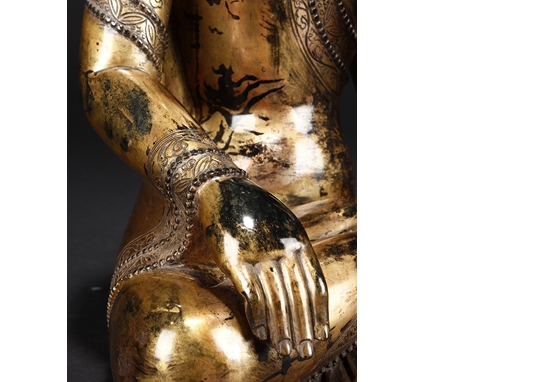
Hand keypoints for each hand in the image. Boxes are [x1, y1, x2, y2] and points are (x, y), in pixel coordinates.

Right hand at [197, 177, 329, 358]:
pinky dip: (257, 316)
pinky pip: (250, 293)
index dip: (319, 314)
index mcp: (299, 243)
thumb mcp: (284, 225)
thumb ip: (296, 251)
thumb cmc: (254, 211)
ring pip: (276, 301)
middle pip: (297, 299)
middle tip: (303, 352)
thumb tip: (307, 284)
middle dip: (302, 329)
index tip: (320, 335)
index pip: (315, 287)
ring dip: (280, 330)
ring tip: (284, 350)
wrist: (221, 189)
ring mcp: (257, 255)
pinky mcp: (234, 259)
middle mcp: (281, 250)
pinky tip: (260, 332)